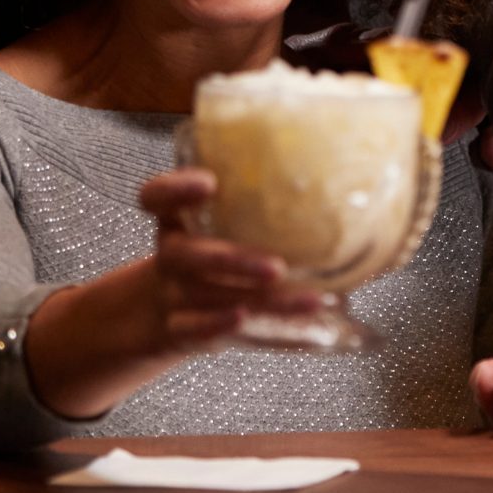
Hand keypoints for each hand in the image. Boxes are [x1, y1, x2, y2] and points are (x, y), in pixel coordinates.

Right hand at [135, 170, 314, 352]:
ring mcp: (176, 298)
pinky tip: (300, 334)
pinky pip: (222, 339)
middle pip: (189, 257)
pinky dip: (261, 338)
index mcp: (175, 219)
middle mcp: (171, 256)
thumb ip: (254, 191)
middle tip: (276, 266)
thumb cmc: (204, 249)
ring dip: (266, 305)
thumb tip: (338, 152)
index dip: (176, 190)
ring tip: (313, 300)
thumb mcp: (214, 216)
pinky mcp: (188, 333)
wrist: (155, 310)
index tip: (208, 182)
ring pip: (216, 302)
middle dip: (233, 261)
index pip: (157, 197)